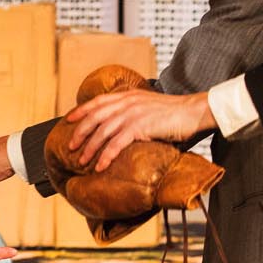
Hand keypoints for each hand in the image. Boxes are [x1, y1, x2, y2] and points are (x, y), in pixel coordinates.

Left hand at [66, 90, 216, 171]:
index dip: (81, 110)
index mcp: (128, 96)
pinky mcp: (140, 126)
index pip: (98, 101)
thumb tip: (123, 126)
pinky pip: (117, 143)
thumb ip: (134, 111)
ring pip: (103, 132)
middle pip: (95, 117)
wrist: (194, 112)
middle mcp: (127, 102)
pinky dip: (106, 156)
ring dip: (90, 148)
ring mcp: (133, 113)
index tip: (68, 120)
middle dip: (80, 133)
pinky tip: (100, 166)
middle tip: (71, 147)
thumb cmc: (175, 113)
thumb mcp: (149, 106)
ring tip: (82, 162)